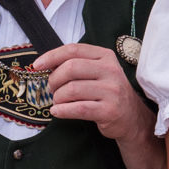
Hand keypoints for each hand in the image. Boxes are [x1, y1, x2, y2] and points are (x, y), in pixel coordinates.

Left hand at [35, 43, 152, 142]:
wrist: (132, 117)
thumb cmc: (108, 93)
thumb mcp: (98, 72)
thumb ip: (77, 64)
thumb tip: (45, 64)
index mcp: (105, 57)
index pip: (73, 50)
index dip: (51, 56)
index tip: (37, 66)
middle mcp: (111, 71)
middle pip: (70, 68)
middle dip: (54, 80)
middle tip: (52, 89)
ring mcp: (112, 91)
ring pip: (71, 90)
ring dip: (58, 98)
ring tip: (58, 102)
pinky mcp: (110, 110)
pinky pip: (78, 109)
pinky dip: (63, 110)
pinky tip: (58, 112)